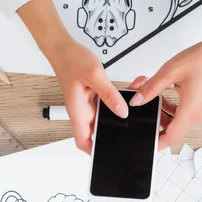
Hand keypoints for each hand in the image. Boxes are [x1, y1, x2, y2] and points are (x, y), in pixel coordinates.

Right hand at [17, 0, 127, 154]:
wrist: (63, 47)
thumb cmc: (70, 60)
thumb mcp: (94, 76)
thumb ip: (109, 94)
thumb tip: (122, 111)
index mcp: (78, 110)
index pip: (83, 140)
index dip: (94, 151)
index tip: (109, 154)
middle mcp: (82, 109)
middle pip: (100, 129)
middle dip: (117, 127)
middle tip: (134, 123)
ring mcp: (88, 102)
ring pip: (108, 113)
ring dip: (122, 107)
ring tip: (137, 98)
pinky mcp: (93, 94)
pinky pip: (109, 100)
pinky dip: (121, 95)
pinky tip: (132, 88)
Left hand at [129, 36, 201, 149]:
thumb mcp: (170, 72)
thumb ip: (151, 88)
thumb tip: (137, 100)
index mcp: (192, 110)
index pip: (171, 137)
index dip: (157, 143)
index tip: (145, 143)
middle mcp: (198, 114)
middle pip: (172, 129)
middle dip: (156, 120)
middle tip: (145, 107)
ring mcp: (201, 110)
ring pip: (176, 121)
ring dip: (163, 113)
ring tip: (154, 96)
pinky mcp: (201, 105)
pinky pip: (183, 113)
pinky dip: (171, 108)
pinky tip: (164, 94)